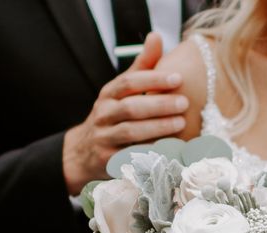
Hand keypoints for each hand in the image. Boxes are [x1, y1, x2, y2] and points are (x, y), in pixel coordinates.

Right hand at [63, 32, 187, 194]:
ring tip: (180, 123)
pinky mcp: (109, 160)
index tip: (178, 78)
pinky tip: (169, 148)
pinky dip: (150, 151)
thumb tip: (157, 37)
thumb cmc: (112, 117)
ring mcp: (105, 138)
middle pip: (132, 108)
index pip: (129, 83)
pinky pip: (132, 155)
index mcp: (108, 95)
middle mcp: (104, 114)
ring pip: (131, 132)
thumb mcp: (122, 92)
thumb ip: (141, 67)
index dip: (153, 79)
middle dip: (159, 105)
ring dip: (157, 128)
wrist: (83, 152)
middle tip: (184, 103)